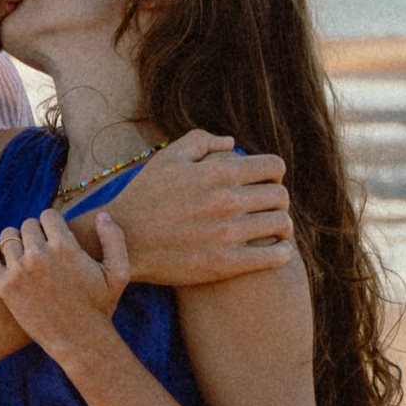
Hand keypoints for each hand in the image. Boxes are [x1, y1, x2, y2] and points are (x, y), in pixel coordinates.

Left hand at [0, 205, 133, 366]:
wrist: (79, 341)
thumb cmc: (100, 307)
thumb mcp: (119, 273)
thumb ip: (114, 239)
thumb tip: (102, 215)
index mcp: (66, 247)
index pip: (48, 214)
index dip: (53, 224)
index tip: (56, 237)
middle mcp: (40, 256)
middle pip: (27, 225)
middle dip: (36, 234)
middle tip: (43, 249)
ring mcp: (19, 272)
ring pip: (8, 238)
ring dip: (16, 243)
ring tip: (26, 256)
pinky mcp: (5, 288)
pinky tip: (2, 257)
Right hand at [107, 129, 294, 286]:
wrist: (122, 240)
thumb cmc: (144, 196)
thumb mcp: (167, 158)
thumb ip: (202, 142)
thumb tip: (232, 144)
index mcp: (218, 172)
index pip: (274, 167)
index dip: (273, 173)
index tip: (265, 183)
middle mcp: (227, 201)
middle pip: (280, 196)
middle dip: (276, 199)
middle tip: (266, 208)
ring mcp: (228, 234)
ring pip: (281, 224)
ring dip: (281, 225)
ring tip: (273, 229)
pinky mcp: (225, 263)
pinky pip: (274, 256)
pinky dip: (282, 252)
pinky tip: (278, 250)